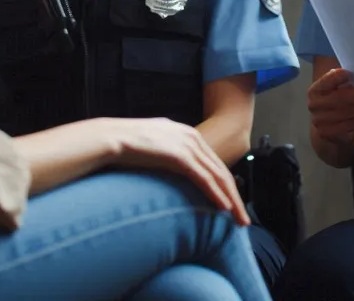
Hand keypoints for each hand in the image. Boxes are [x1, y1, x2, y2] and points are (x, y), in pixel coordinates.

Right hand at [106, 118, 250, 225]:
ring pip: (218, 176)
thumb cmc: (125, 146)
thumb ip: (167, 154)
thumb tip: (170, 168)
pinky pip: (204, 179)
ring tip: (239, 219)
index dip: (225, 185)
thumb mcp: (154, 146)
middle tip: (243, 218)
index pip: (213, 163)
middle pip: (221, 170)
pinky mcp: (180, 156)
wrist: (110, 138)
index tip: (232, 204)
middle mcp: (191, 136)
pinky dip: (217, 195)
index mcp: (186, 133)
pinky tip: (224, 208)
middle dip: (235, 196)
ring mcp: (187, 145)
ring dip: (232, 201)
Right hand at [308, 68, 353, 145]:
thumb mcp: (335, 89)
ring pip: (351, 114)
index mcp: (315, 90)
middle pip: (342, 99)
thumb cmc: (336, 101)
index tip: (349, 73)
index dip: (335, 78)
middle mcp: (315, 106)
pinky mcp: (331, 133)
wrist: (327, 126)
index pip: (325, 82)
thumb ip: (344, 82)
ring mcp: (321, 122)